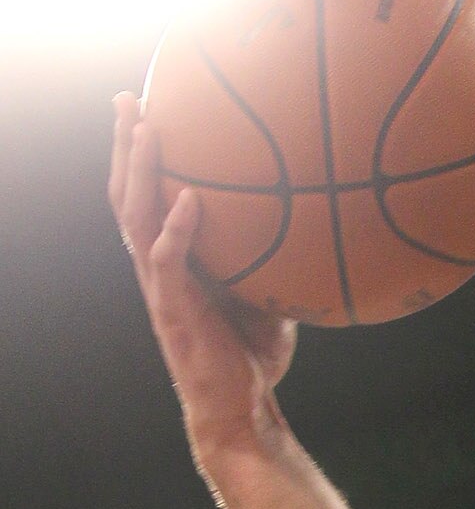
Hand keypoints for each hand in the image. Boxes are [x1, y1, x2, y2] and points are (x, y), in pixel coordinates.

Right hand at [110, 92, 295, 462]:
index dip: (142, 158)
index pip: (148, 198)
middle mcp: (157, 268)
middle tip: (128, 98)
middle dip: (126, 144)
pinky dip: (177, 229)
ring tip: (145, 127)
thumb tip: (314, 226)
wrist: (241, 410)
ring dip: (138, 170)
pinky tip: (189, 201)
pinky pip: (169, 260)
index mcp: (173, 262)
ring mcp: (162, 287)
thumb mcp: (269, 299)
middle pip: (128, 193)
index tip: (150, 111)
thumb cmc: (253, 359)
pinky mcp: (174, 309)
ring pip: (135, 216)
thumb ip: (275, 261)